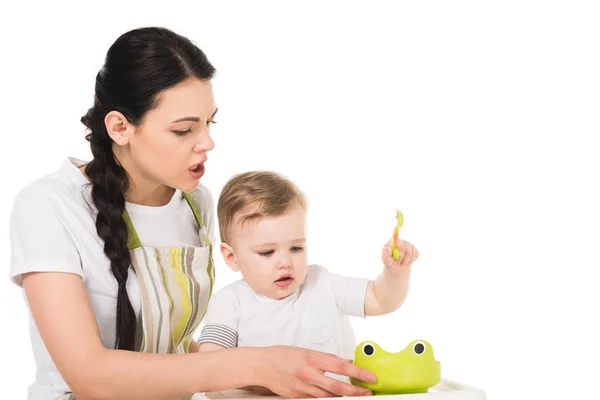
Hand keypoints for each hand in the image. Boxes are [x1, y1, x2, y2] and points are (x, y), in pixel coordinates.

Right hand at [258, 346, 374, 397]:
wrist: (262, 365)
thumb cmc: (282, 355)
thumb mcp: (306, 351)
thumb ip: (326, 358)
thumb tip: (345, 363)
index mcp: (312, 359)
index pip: (341, 366)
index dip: (359, 373)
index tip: (370, 377)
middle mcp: (309, 374)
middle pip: (338, 387)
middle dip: (355, 391)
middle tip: (367, 392)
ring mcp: (303, 387)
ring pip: (329, 396)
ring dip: (342, 396)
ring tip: (353, 395)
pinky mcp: (298, 397)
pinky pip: (316, 399)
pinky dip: (326, 398)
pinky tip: (332, 396)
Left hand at [382, 238, 418, 268]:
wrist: (396, 266)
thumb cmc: (389, 262)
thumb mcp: (385, 260)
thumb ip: (386, 254)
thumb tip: (389, 248)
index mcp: (392, 242)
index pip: (397, 240)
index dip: (398, 243)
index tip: (398, 246)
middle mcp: (401, 241)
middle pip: (405, 248)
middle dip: (401, 258)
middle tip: (396, 264)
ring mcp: (409, 245)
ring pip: (411, 254)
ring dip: (405, 262)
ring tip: (401, 264)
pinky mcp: (415, 250)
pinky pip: (415, 256)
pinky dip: (411, 261)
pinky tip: (406, 262)